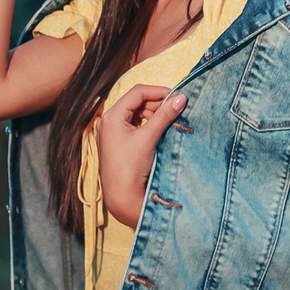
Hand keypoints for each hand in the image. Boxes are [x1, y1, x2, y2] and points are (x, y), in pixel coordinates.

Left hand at [96, 83, 185, 227]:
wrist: (121, 197)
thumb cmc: (130, 167)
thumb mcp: (149, 137)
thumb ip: (165, 115)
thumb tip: (181, 98)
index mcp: (112, 116)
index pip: (138, 93)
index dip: (159, 91)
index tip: (177, 96)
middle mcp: (108, 121)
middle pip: (136, 103)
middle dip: (157, 104)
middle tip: (176, 109)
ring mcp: (111, 132)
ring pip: (136, 114)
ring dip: (154, 114)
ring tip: (170, 120)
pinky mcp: (117, 143)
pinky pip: (134, 126)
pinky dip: (148, 125)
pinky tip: (160, 130)